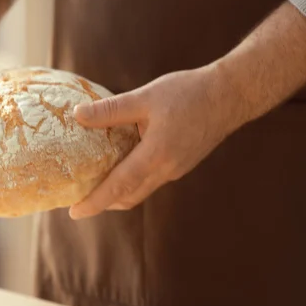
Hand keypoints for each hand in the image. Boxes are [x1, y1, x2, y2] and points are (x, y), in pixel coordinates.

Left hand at [68, 66, 246, 219]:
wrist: (230, 96)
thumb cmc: (189, 93)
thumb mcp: (146, 96)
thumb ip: (111, 110)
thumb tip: (78, 115)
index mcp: (156, 155)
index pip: (119, 187)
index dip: (95, 202)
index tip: (75, 213)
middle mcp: (166, 170)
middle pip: (129, 196)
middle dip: (103, 203)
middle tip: (79, 201)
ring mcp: (175, 169)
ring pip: (141, 190)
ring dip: (118, 193)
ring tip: (95, 185)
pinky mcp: (181, 164)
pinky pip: (151, 180)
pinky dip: (132, 181)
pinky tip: (121, 165)